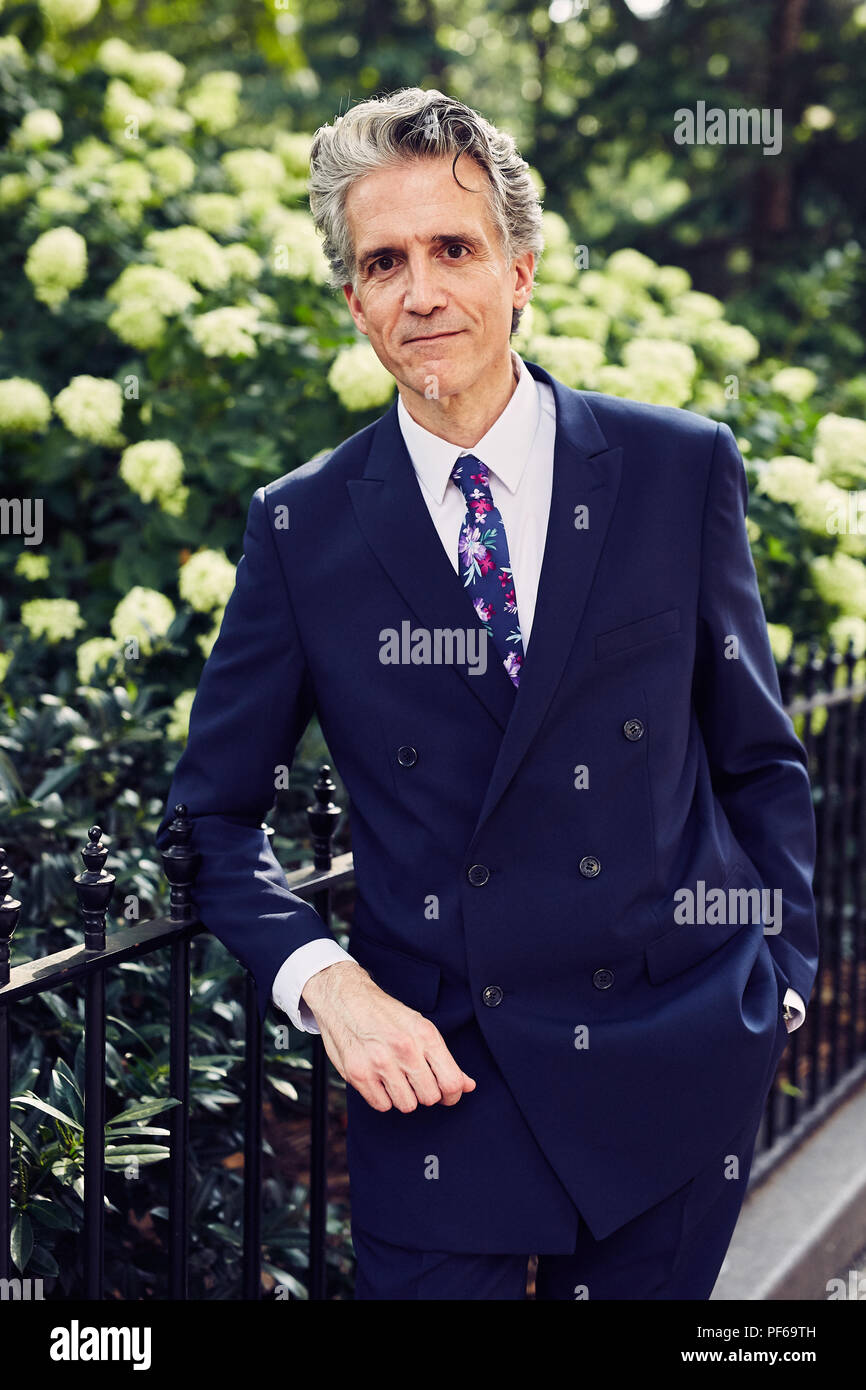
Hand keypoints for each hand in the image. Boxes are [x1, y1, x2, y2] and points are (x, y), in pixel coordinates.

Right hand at [301, 960, 475, 1112]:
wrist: (343, 997)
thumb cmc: (384, 1012)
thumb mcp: (419, 1026)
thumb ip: (444, 1059)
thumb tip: (468, 1086)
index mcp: (424, 1034)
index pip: (451, 1082)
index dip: (453, 1094)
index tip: (447, 1094)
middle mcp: (404, 1048)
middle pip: (430, 1097)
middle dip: (425, 1092)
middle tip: (415, 1079)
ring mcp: (380, 1062)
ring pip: (407, 1105)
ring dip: (403, 1096)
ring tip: (395, 1076)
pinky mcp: (358, 1074)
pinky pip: (382, 1105)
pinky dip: (382, 1097)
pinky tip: (378, 1079)